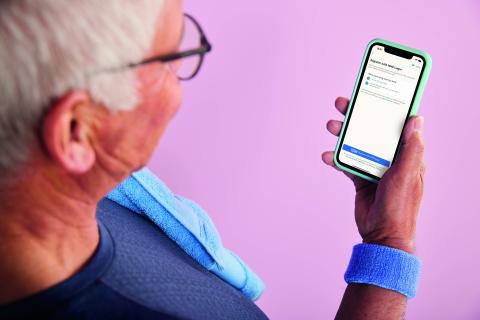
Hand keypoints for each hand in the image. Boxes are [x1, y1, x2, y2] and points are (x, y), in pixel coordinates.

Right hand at [322, 97, 424, 253]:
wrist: (382, 234)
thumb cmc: (399, 206)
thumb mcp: (407, 174)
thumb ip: (411, 147)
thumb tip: (416, 119)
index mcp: (407, 154)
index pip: (398, 124)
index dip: (387, 107)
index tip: (374, 92)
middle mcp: (391, 157)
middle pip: (373, 129)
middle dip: (357, 115)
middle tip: (343, 103)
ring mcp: (375, 167)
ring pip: (357, 143)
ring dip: (343, 134)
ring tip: (331, 125)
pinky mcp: (361, 178)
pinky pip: (347, 163)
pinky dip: (336, 158)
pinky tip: (327, 156)